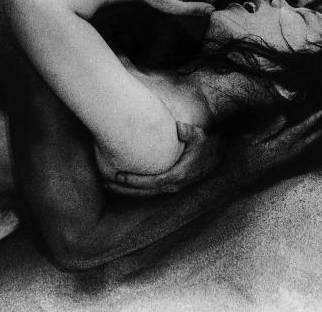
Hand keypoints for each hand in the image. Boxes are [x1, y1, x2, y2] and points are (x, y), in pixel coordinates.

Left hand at [104, 122, 225, 196]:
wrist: (216, 156)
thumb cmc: (205, 145)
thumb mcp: (199, 136)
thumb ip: (189, 132)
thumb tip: (179, 127)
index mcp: (178, 176)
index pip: (151, 182)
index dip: (134, 181)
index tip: (118, 176)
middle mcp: (173, 185)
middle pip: (144, 192)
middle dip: (124, 189)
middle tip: (105, 183)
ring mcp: (171, 187)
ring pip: (144, 194)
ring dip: (126, 191)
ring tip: (107, 184)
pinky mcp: (169, 185)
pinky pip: (148, 190)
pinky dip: (134, 188)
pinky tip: (122, 183)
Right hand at [227, 111, 321, 182]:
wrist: (231, 183)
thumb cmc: (235, 158)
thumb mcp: (247, 139)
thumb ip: (267, 128)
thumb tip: (284, 117)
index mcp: (276, 147)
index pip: (297, 132)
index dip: (309, 122)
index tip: (321, 112)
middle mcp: (283, 157)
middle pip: (306, 143)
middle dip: (319, 133)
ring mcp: (281, 164)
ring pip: (303, 151)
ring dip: (314, 141)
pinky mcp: (278, 169)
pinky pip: (297, 156)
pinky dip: (306, 148)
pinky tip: (306, 145)